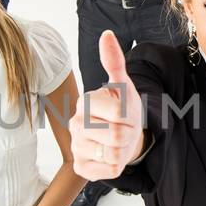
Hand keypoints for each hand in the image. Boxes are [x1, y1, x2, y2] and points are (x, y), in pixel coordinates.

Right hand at [70, 31, 145, 179]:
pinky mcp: (81, 167)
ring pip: (113, 154)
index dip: (131, 116)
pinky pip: (109, 170)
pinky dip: (116, 166)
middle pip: (117, 135)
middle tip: (123, 128)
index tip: (125, 114)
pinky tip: (110, 155)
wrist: (121, 135)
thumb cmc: (121, 109)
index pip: (119, 113)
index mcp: (85, 101)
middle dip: (128, 133)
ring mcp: (76, 146)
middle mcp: (74, 124)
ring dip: (123, 150)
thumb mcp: (123, 86)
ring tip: (117, 142)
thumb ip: (115, 61)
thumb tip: (107, 35)